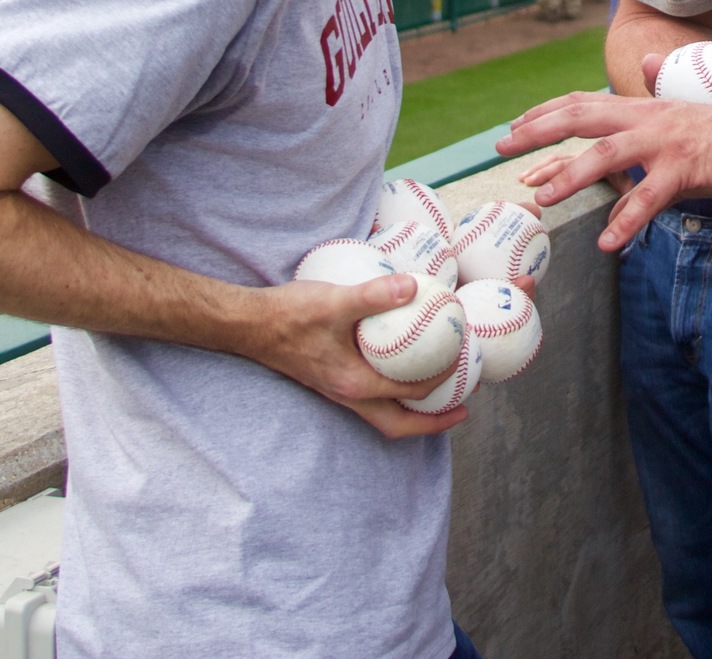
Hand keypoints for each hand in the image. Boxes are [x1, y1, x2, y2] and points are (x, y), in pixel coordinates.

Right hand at [238, 274, 468, 438]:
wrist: (249, 325)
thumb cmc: (289, 315)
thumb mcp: (335, 301)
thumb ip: (375, 295)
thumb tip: (413, 286)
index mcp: (354, 384)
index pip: (409, 393)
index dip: (441, 381)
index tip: (462, 362)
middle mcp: (347, 396)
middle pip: (397, 426)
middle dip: (431, 424)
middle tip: (460, 410)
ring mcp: (337, 392)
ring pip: (382, 415)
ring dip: (410, 412)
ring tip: (436, 395)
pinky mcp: (330, 380)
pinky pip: (369, 398)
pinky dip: (390, 393)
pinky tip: (398, 369)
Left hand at [500, 90, 711, 250]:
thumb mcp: (684, 118)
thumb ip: (655, 107)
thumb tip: (639, 86)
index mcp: (644, 109)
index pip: (584, 103)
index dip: (545, 112)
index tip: (514, 125)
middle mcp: (649, 119)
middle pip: (583, 117)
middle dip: (537, 131)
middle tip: (501, 148)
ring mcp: (667, 143)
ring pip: (608, 154)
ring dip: (570, 174)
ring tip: (542, 197)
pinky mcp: (688, 168)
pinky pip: (651, 197)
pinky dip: (627, 220)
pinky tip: (608, 240)